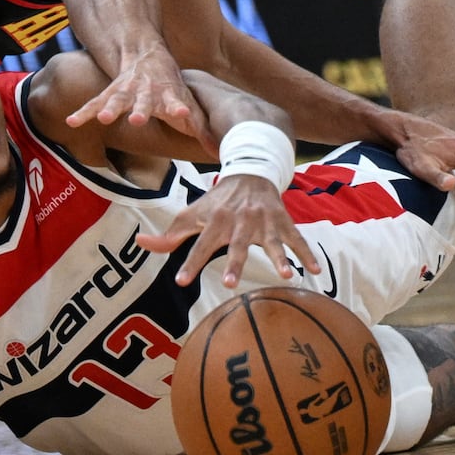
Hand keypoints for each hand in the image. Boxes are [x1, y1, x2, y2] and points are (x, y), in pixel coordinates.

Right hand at [65, 48, 201, 139]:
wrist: (146, 56)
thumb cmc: (171, 87)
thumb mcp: (189, 105)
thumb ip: (202, 129)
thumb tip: (219, 151)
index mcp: (169, 95)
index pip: (177, 103)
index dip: (180, 109)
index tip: (182, 114)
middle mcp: (147, 92)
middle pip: (144, 102)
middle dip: (140, 110)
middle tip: (137, 119)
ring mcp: (127, 91)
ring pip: (117, 100)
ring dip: (110, 108)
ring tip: (103, 119)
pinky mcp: (111, 92)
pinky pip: (95, 103)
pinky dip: (83, 112)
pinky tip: (71, 122)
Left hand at [135, 174, 317, 286]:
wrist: (251, 171)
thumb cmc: (218, 201)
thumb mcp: (192, 213)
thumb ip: (170, 234)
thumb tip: (140, 242)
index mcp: (216, 220)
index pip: (200, 244)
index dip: (190, 261)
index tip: (182, 281)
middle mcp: (240, 221)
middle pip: (237, 245)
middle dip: (235, 262)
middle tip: (231, 284)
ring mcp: (264, 222)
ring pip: (272, 241)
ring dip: (279, 257)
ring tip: (285, 274)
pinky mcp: (283, 222)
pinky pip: (297, 239)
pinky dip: (307, 254)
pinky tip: (314, 272)